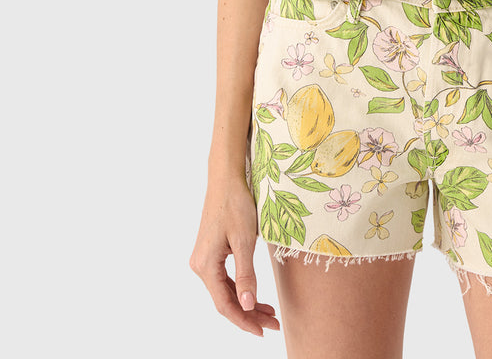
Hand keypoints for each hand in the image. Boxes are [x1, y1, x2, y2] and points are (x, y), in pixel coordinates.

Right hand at [189, 174, 280, 335]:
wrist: (226, 178)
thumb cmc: (236, 205)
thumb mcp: (244, 240)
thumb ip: (246, 274)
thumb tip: (247, 305)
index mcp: (205, 265)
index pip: (225, 304)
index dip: (243, 320)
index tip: (263, 331)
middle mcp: (200, 265)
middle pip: (225, 300)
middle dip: (248, 314)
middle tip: (273, 324)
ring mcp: (204, 259)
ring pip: (225, 291)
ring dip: (246, 303)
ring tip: (269, 313)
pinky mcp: (211, 253)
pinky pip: (225, 279)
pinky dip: (240, 289)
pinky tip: (254, 295)